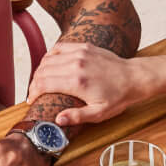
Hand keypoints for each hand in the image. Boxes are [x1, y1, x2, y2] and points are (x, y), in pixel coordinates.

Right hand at [28, 40, 148, 126]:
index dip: (32, 93)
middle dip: (34, 83)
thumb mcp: (100, 113)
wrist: (133, 77)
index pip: (43, 84)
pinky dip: (49, 56)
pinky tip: (49, 65)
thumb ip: (77, 116)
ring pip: (47, 59)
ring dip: (40, 70)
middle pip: (42, 71)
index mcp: (77, 82)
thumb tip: (58, 119)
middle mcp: (75, 64)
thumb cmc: (118, 97)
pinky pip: (58, 48)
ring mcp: (79, 53)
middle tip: (34, 93)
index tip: (31, 100)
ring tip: (40, 81)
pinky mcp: (83, 46)